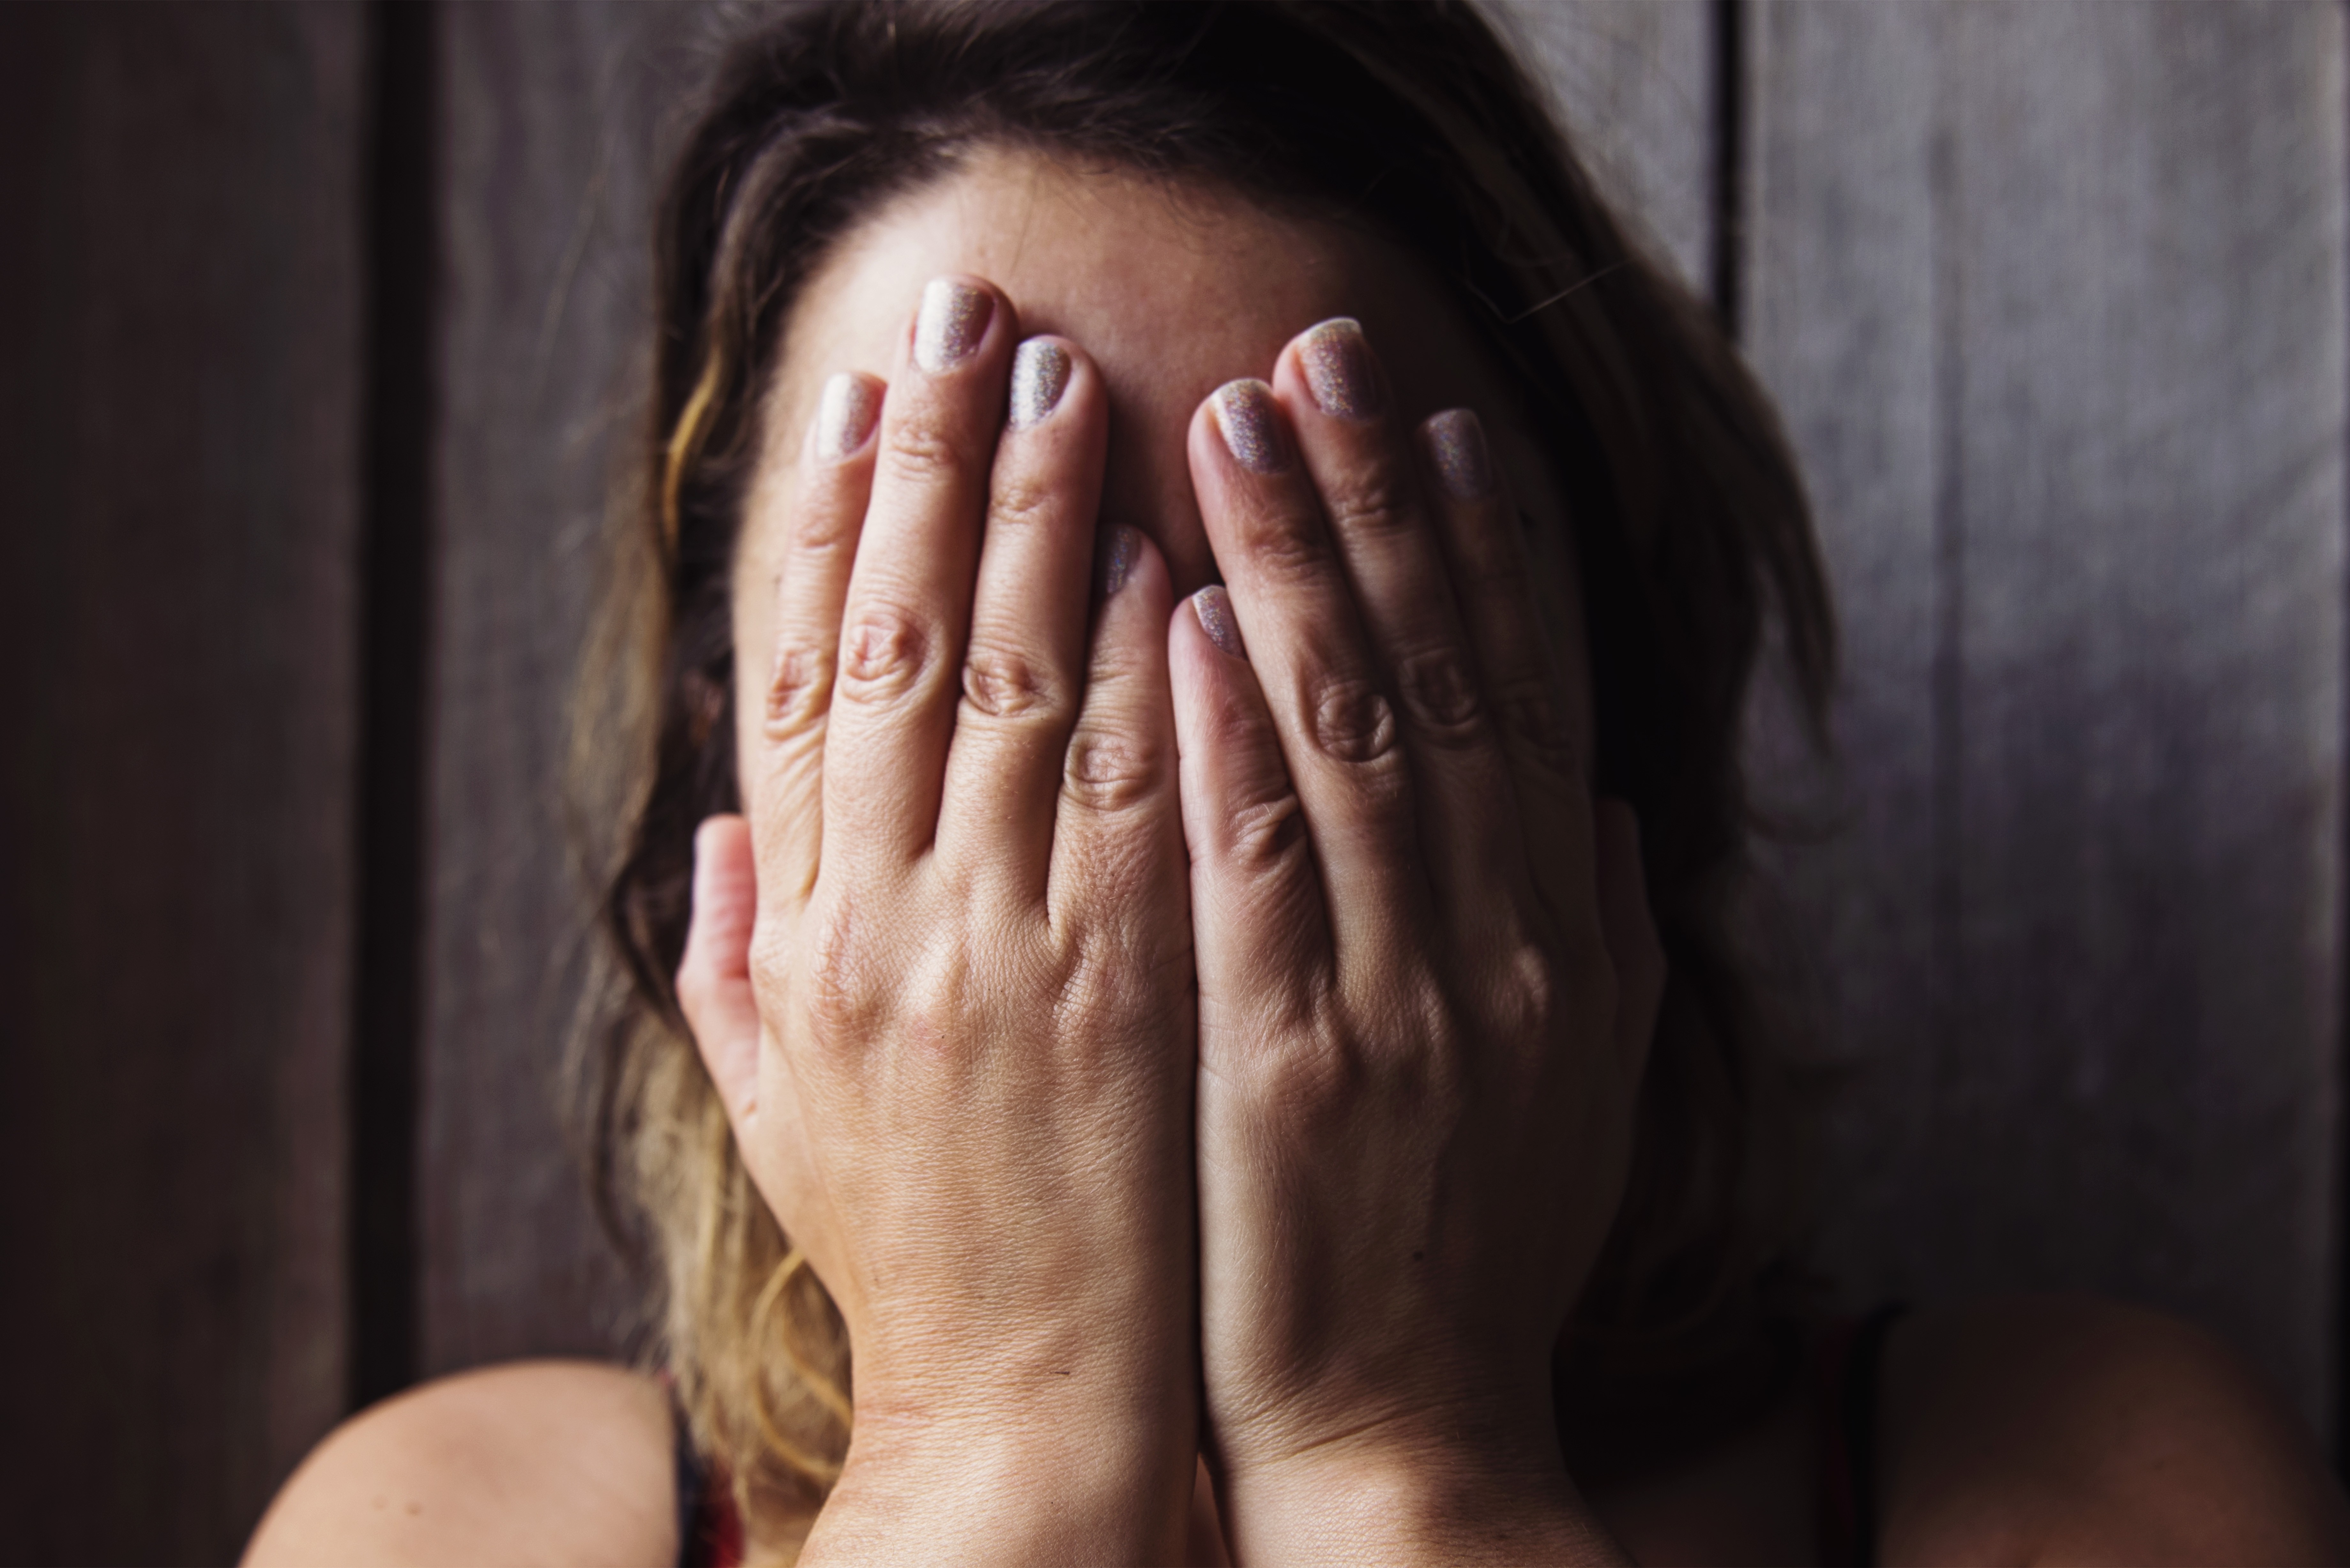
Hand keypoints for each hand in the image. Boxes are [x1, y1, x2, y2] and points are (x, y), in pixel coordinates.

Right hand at [676, 277, 1198, 1563]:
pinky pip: (1131, 796)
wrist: (1018, 1404)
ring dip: (1040, 522)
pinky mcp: (1124, 995)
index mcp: (807, 941)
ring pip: (1013, 689)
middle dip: (934, 466)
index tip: (853, 400)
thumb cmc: (913, 1251)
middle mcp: (888, 925)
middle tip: (969, 317)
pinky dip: (1137, 668)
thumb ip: (737, 958)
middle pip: (901, 645)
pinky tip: (1159, 554)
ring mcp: (1007, 955)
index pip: (803, 683)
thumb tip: (720, 826)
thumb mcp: (781, 1110)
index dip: (823, 527)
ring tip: (1069, 380)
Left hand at [1169, 319, 1664, 1563]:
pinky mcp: (1291, 1066)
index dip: (1490, 548)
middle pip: (1435, 678)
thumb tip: (1618, 804)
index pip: (1523, 697)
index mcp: (1560, 943)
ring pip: (1346, 740)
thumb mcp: (1579, 1093)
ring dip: (1294, 568)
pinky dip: (1229, 739)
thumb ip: (1605, 939)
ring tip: (1237, 422)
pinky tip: (1193, 620)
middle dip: (1379, 502)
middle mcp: (1495, 946)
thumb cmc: (1476, 1256)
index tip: (1447, 420)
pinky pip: (1258, 872)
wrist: (1408, 1436)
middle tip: (1322, 351)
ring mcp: (1397, 1002)